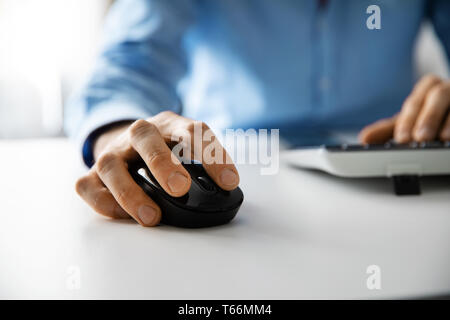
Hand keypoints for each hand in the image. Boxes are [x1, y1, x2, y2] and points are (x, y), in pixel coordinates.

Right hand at [75, 111, 239, 226]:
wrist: (128, 143)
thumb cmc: (166, 149)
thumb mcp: (188, 147)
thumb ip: (203, 164)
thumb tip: (224, 190)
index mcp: (169, 125)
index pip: (192, 132)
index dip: (212, 156)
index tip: (229, 182)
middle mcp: (138, 134)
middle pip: (145, 137)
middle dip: (162, 163)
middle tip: (180, 188)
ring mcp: (112, 152)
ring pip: (110, 164)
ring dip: (130, 192)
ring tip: (152, 216)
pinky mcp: (92, 173)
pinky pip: (88, 186)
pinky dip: (106, 203)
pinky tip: (125, 215)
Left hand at [359, 74, 449, 143]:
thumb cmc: (432, 116)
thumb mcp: (410, 122)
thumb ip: (387, 130)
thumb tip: (364, 139)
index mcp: (427, 90)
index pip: (415, 102)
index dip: (408, 120)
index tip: (402, 138)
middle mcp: (447, 89)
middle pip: (439, 95)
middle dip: (429, 117)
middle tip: (420, 138)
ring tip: (442, 138)